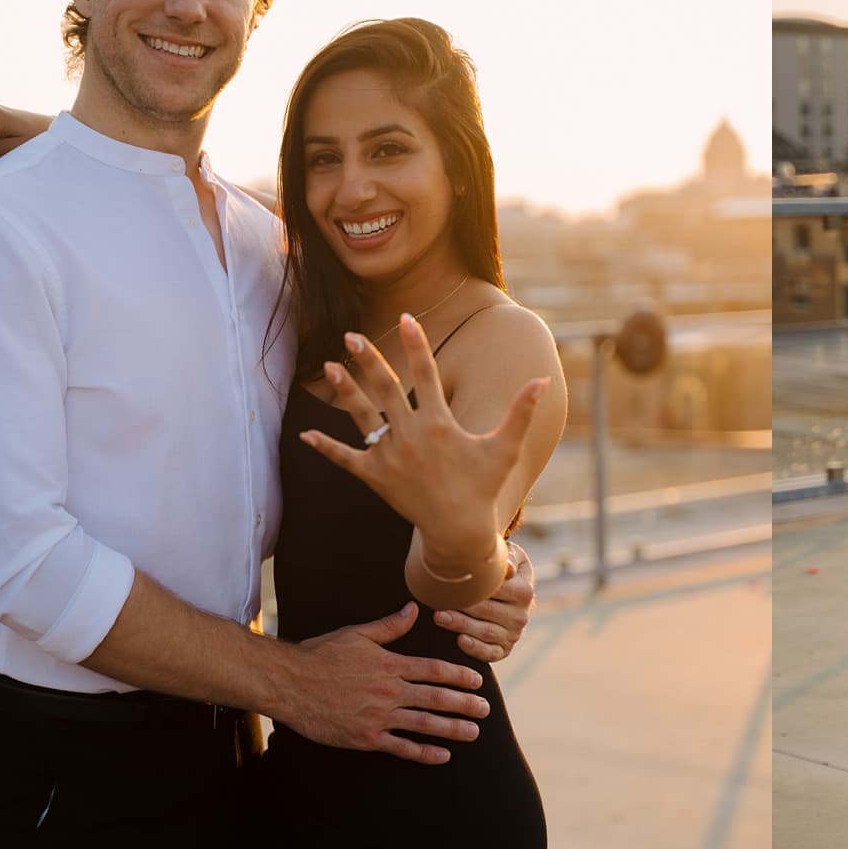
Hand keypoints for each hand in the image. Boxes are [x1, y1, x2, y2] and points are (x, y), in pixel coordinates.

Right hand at [281, 601, 490, 763]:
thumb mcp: (356, 635)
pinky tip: (442, 756)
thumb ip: (389, 627)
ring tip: (473, 732)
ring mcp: (378, 716)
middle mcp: (389, 691)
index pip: (433, 669)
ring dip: (452, 729)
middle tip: (486, 709)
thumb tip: (413, 609)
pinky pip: (400, 747)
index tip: (477, 681)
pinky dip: (423, 753)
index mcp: (389, 665)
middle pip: (435, 697)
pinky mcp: (365, 737)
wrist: (290, 684)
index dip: (459, 676)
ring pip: (424, 723)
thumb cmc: (320, 655)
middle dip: (464, 704)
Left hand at [298, 314, 547, 566]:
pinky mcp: (375, 477)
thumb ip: (521, 411)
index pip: (425, 374)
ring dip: (345, 391)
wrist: (458, 531)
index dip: (416, 344)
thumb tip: (543, 379)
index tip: (406, 317)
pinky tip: (304, 433)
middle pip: (385, 389)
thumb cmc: (484, 486)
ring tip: (329, 366)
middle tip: (352, 335)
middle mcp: (410, 436)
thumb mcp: (505, 447)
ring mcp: (389, 457)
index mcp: (439, 424)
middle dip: (369, 359)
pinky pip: (346, 459)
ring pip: (362, 417)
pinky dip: (325, 447)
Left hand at [433, 541, 535, 662]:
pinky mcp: (504, 649)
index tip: (454, 582)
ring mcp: (513, 634)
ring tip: (440, 617)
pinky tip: (460, 640)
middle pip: (487, 611)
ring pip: (485, 632)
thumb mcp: (512, 558)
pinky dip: (475, 648)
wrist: (515, 596)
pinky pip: (490, 653)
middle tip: (439, 602)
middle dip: (462, 607)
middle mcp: (521, 615)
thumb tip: (506, 568)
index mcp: (524, 591)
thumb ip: (508, 558)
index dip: (475, 586)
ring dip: (460, 625)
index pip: (497, 589)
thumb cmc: (506, 572)